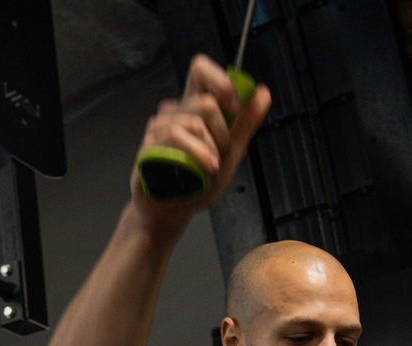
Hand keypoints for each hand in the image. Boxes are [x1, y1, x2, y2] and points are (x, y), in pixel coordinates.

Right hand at [130, 54, 270, 225]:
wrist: (174, 210)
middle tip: (220, 155)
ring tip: (211, 168)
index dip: (220, 80)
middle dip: (222, 133)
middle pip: (206, 102)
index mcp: (194, 108)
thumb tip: (262, 92)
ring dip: (211, 149)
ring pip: (194, 122)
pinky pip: (176, 137)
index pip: (200, 69)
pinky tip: (205, 169)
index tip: (234, 106)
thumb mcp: (231, 153)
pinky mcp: (149, 143)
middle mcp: (175, 112)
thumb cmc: (198, 182)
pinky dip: (198, 154)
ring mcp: (159, 126)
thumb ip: (245, 124)